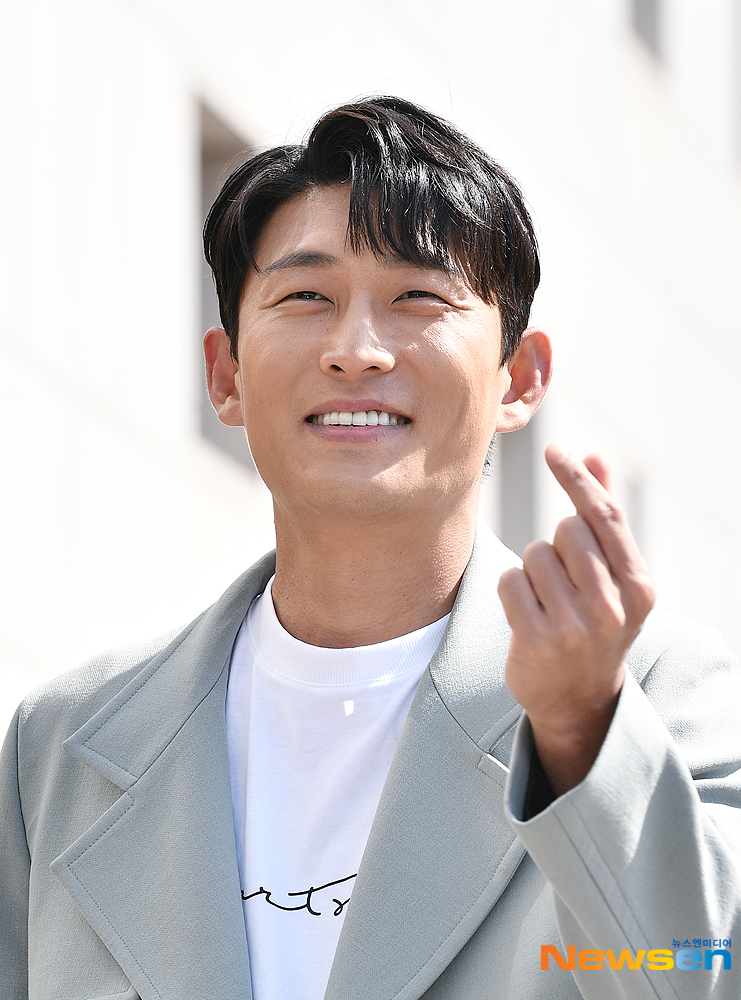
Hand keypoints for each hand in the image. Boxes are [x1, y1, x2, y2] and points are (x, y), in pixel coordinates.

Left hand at [498, 445, 654, 795]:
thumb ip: (604, 517)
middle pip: (565, 530)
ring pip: (534, 554)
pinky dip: (511, 590)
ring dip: (532, 571)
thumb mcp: (613, 576)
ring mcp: (576, 627)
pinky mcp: (537, 641)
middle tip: (563, 582)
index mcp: (639, 586)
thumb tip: (595, 455)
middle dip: (555, 544)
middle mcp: (613, 606)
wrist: (579, 699)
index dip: (576, 479)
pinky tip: (526, 615)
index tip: (553, 450)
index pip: (604, 516)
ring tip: (547, 603)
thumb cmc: (594, 622)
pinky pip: (509, 581)